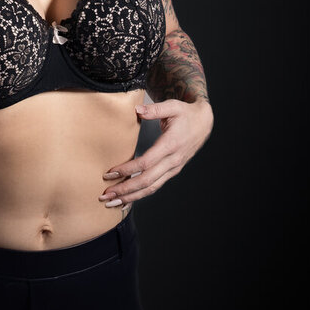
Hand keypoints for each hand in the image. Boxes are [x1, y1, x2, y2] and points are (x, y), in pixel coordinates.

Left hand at [99, 98, 213, 212]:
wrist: (204, 123)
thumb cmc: (186, 114)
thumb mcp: (173, 106)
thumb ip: (155, 109)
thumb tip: (137, 110)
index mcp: (171, 145)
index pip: (146, 162)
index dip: (128, 169)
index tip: (110, 173)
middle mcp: (173, 161)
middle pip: (147, 181)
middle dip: (125, 189)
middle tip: (105, 195)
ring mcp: (173, 168)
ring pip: (151, 188)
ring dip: (131, 197)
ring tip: (111, 203)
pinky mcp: (172, 171)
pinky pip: (155, 186)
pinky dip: (140, 194)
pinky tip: (127, 199)